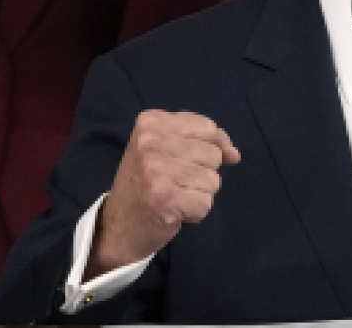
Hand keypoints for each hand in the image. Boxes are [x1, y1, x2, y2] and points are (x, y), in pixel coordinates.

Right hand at [87, 110, 239, 278]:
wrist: (116, 227)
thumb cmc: (145, 184)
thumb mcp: (165, 149)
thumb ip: (202, 142)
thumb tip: (234, 154)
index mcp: (151, 123)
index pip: (206, 126)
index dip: (214, 145)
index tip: (199, 161)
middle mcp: (151, 142)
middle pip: (213, 154)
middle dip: (203, 173)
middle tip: (175, 182)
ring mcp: (156, 170)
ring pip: (213, 180)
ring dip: (200, 194)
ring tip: (174, 196)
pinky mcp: (165, 198)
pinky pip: (206, 202)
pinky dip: (196, 212)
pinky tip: (174, 211)